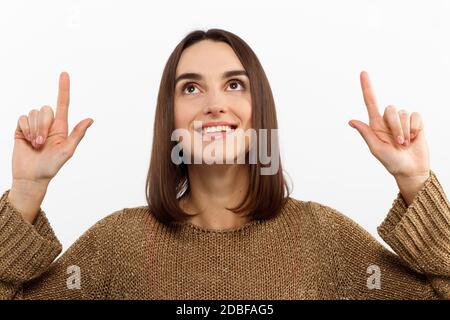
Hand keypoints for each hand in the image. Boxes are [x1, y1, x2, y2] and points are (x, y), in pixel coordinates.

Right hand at [8, 72, 92, 222]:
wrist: (31, 176)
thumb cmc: (51, 166)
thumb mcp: (67, 151)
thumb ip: (77, 134)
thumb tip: (90, 119)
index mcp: (61, 127)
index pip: (63, 104)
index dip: (63, 89)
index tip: (65, 74)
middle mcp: (48, 124)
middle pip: (46, 109)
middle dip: (43, 125)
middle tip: (42, 143)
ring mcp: (34, 125)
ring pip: (33, 113)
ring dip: (34, 130)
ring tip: (36, 144)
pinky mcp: (21, 128)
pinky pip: (22, 118)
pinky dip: (25, 129)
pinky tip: (27, 140)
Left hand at [349, 71, 429, 204]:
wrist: (411, 170)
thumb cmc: (392, 162)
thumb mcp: (376, 149)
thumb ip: (366, 134)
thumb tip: (351, 121)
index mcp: (375, 125)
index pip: (370, 103)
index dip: (367, 87)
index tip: (363, 73)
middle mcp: (388, 120)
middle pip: (390, 109)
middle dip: (395, 126)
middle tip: (398, 143)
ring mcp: (402, 121)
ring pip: (403, 113)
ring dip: (405, 130)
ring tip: (405, 144)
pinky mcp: (416, 123)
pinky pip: (416, 116)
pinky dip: (415, 128)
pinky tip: (415, 138)